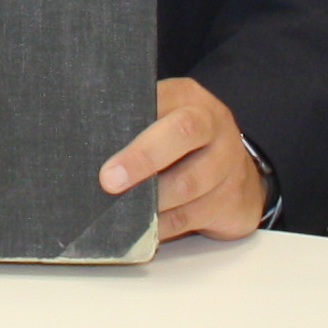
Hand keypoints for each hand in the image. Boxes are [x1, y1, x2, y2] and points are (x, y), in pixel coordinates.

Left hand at [101, 77, 266, 242]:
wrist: (239, 177)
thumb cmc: (184, 146)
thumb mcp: (165, 120)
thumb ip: (136, 124)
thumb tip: (88, 143)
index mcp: (189, 98)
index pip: (161, 99)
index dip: (132, 118)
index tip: (101, 139)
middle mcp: (214, 124)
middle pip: (183, 132)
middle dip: (143, 157)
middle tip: (109, 180)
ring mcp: (228, 163)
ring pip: (188, 183)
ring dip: (151, 201)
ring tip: (121, 210)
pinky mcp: (231, 200)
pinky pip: (190, 216)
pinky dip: (161, 226)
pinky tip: (141, 229)